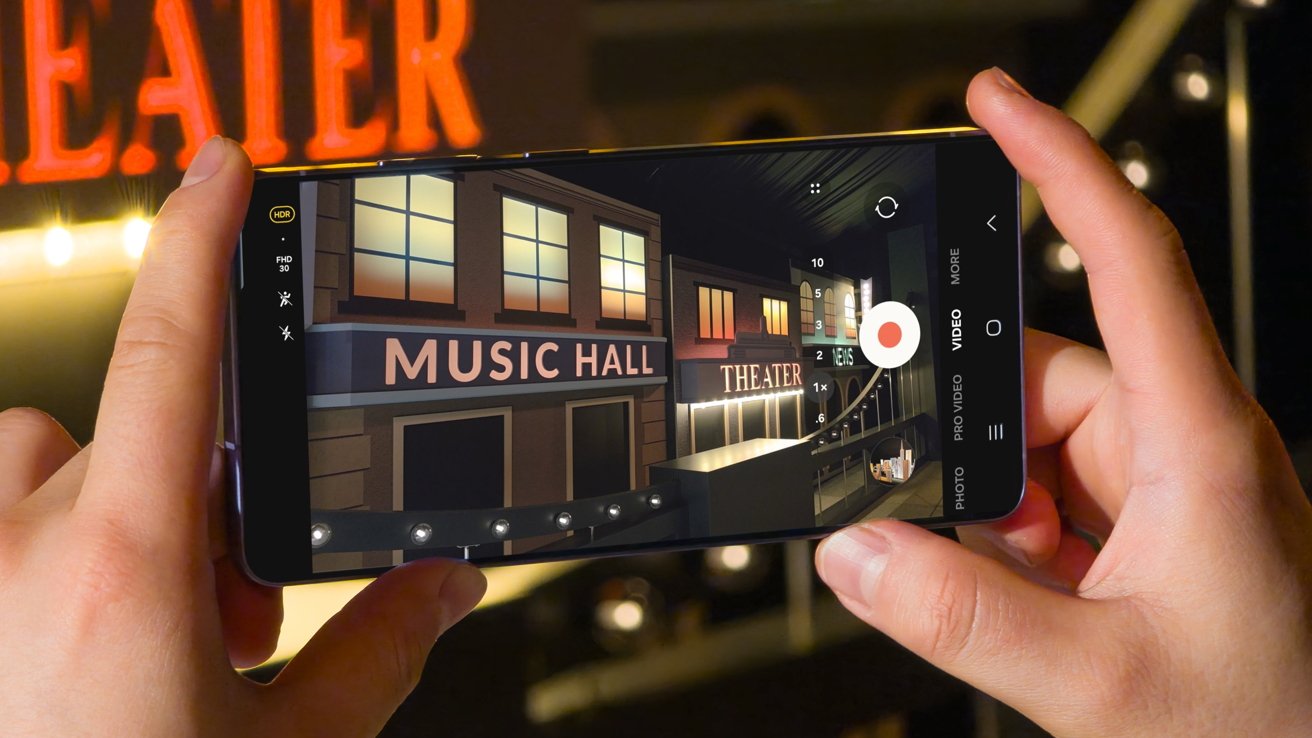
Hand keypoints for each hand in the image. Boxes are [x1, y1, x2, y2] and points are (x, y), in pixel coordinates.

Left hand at [0, 138, 485, 735]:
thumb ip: (376, 649)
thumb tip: (450, 584)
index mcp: (123, 566)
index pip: (173, 355)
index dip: (201, 239)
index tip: (223, 164)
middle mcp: (14, 551)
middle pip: (108, 437)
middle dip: (179, 499)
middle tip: (221, 604)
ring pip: (30, 476)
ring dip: (95, 518)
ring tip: (142, 628)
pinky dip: (35, 552)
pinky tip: (76, 648)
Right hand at [817, 68, 1311, 735]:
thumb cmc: (1275, 726)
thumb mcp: (1097, 684)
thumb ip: (962, 615)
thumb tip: (858, 551)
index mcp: (1196, 443)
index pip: (1127, 257)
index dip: (1060, 163)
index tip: (997, 105)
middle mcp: (1182, 445)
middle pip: (1038, 374)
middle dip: (974, 439)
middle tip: (947, 512)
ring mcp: (1163, 487)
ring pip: (1032, 446)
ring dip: (994, 509)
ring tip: (1015, 587)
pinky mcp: (1143, 528)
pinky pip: (1045, 499)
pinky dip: (1012, 539)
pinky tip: (1026, 595)